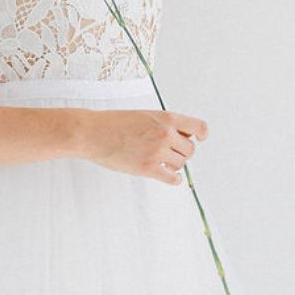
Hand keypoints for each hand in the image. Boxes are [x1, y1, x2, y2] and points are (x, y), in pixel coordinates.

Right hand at [79, 108, 207, 184]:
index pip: (198, 127)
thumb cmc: (113, 123)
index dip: (201, 135)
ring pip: (181, 164)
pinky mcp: (148, 168)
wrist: (93, 133)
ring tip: (161, 162)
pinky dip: (174, 179)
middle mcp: (165, 134)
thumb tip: (179, 139)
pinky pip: (173, 178)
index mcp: (166, 118)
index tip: (200, 139)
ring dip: (174, 164)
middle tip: (169, 153)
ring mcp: (157, 152)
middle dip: (182, 152)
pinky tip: (168, 176)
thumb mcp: (144, 116)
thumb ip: (163, 125)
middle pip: (190, 150)